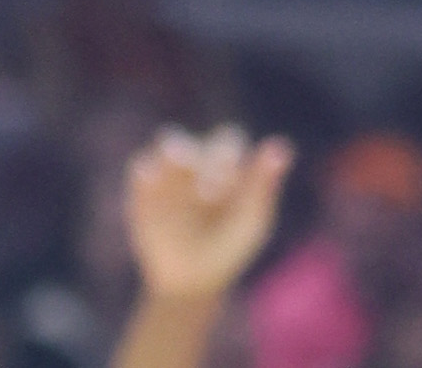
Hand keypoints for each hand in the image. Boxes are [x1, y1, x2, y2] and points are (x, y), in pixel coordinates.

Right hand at [125, 127, 292, 302]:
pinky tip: (149, 180)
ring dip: (168, 156)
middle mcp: (197, 159)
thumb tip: (281, 146)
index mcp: (227, 162)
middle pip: (191, 142)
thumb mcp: (252, 219)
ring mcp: (168, 173)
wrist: (192, 280)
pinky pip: (141, 171)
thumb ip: (263, 185)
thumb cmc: (230, 244)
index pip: (226, 141)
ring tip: (173, 167)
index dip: (223, 159)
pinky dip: (144, 176)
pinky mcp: (143, 191)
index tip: (218, 190)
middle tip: (188, 187)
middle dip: (189, 157)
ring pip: (165, 147)